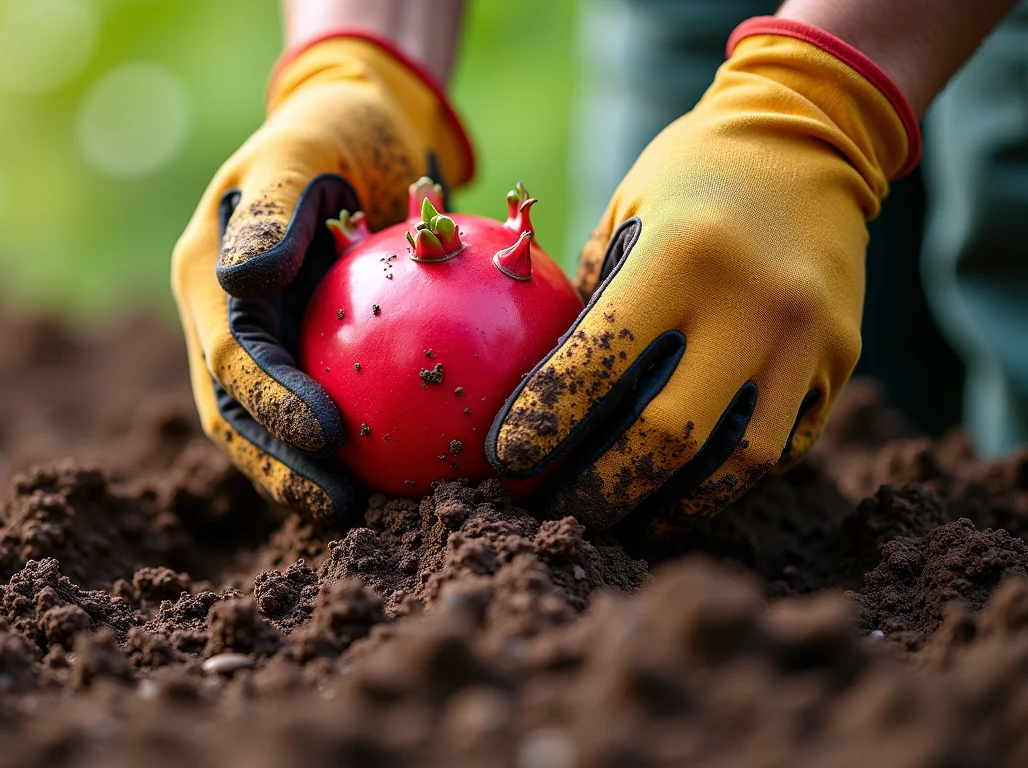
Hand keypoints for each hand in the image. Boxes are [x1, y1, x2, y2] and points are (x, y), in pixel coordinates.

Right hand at [171, 33, 472, 522]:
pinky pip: (326, 407)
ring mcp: (267, 344)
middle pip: (240, 416)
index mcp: (208, 281)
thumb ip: (271, 210)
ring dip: (309, 475)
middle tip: (343, 507)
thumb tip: (243, 281)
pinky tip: (402, 474)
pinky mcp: (311, 355)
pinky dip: (352, 447)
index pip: (233, 359)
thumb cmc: (334, 130)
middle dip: (283, 470)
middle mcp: (226, 322)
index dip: (273, 405)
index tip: (329, 435)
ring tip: (367, 512)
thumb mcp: (299, 149)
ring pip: (273, 428)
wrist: (365, 127)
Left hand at [487, 20, 918, 531]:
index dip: (544, 425)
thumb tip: (527, 394)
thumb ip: (587, 301)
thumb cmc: (687, 177)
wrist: (810, 138)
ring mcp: (808, 339)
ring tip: (619, 527)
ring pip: (737, 465)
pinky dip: (723, 481)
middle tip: (553, 511)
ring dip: (669, 511)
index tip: (504, 462)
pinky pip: (781, 447)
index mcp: (682, 256)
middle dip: (599, 491)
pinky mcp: (841, 360)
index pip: (600, 366)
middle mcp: (755, 303)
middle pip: (667, 438)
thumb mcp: (621, 213)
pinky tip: (679, 493)